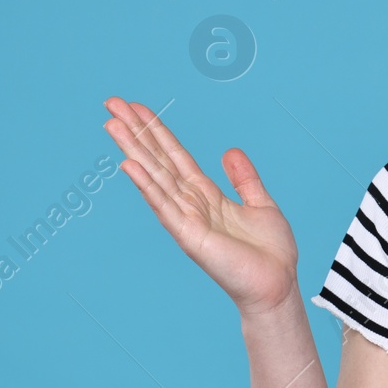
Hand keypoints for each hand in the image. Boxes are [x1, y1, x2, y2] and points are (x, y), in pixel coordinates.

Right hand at [102, 96, 299, 316]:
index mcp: (206, 195)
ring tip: (112, 123)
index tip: (136, 107)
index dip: (157, 130)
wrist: (277, 286)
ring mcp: (186, 219)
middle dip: (135, 131)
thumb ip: (244, 179)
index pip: (174, 155)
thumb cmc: (270, 253)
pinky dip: (146, 185)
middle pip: (157, 159)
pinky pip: (163, 206)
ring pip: (154, 176)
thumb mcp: (261, 204)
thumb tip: (229, 151)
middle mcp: (190, 204)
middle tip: (111, 102)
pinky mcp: (189, 236)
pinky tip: (128, 165)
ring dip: (132, 149)